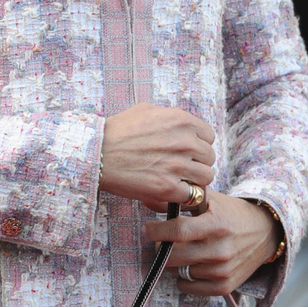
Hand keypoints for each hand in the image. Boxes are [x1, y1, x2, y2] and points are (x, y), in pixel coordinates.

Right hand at [99, 103, 215, 211]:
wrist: (97, 154)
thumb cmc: (117, 131)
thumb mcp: (146, 110)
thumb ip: (169, 115)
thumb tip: (181, 123)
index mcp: (181, 121)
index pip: (209, 136)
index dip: (199, 145)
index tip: (188, 152)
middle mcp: (184, 142)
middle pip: (209, 157)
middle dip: (197, 163)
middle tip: (181, 167)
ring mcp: (178, 165)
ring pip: (206, 177)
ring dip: (194, 180)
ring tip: (178, 180)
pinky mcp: (169, 188)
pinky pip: (193, 195)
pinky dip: (184, 196)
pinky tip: (171, 191)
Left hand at [144, 192, 279, 295]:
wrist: (265, 232)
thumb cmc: (232, 214)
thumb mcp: (212, 199)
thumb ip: (183, 199)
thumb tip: (150, 199)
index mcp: (216, 224)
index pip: (179, 231)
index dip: (158, 231)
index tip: (149, 229)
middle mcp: (220, 250)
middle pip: (175, 256)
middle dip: (162, 248)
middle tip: (161, 241)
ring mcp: (223, 270)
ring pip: (179, 271)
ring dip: (175, 262)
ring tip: (184, 251)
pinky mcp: (225, 286)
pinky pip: (189, 287)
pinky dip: (184, 279)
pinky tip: (190, 266)